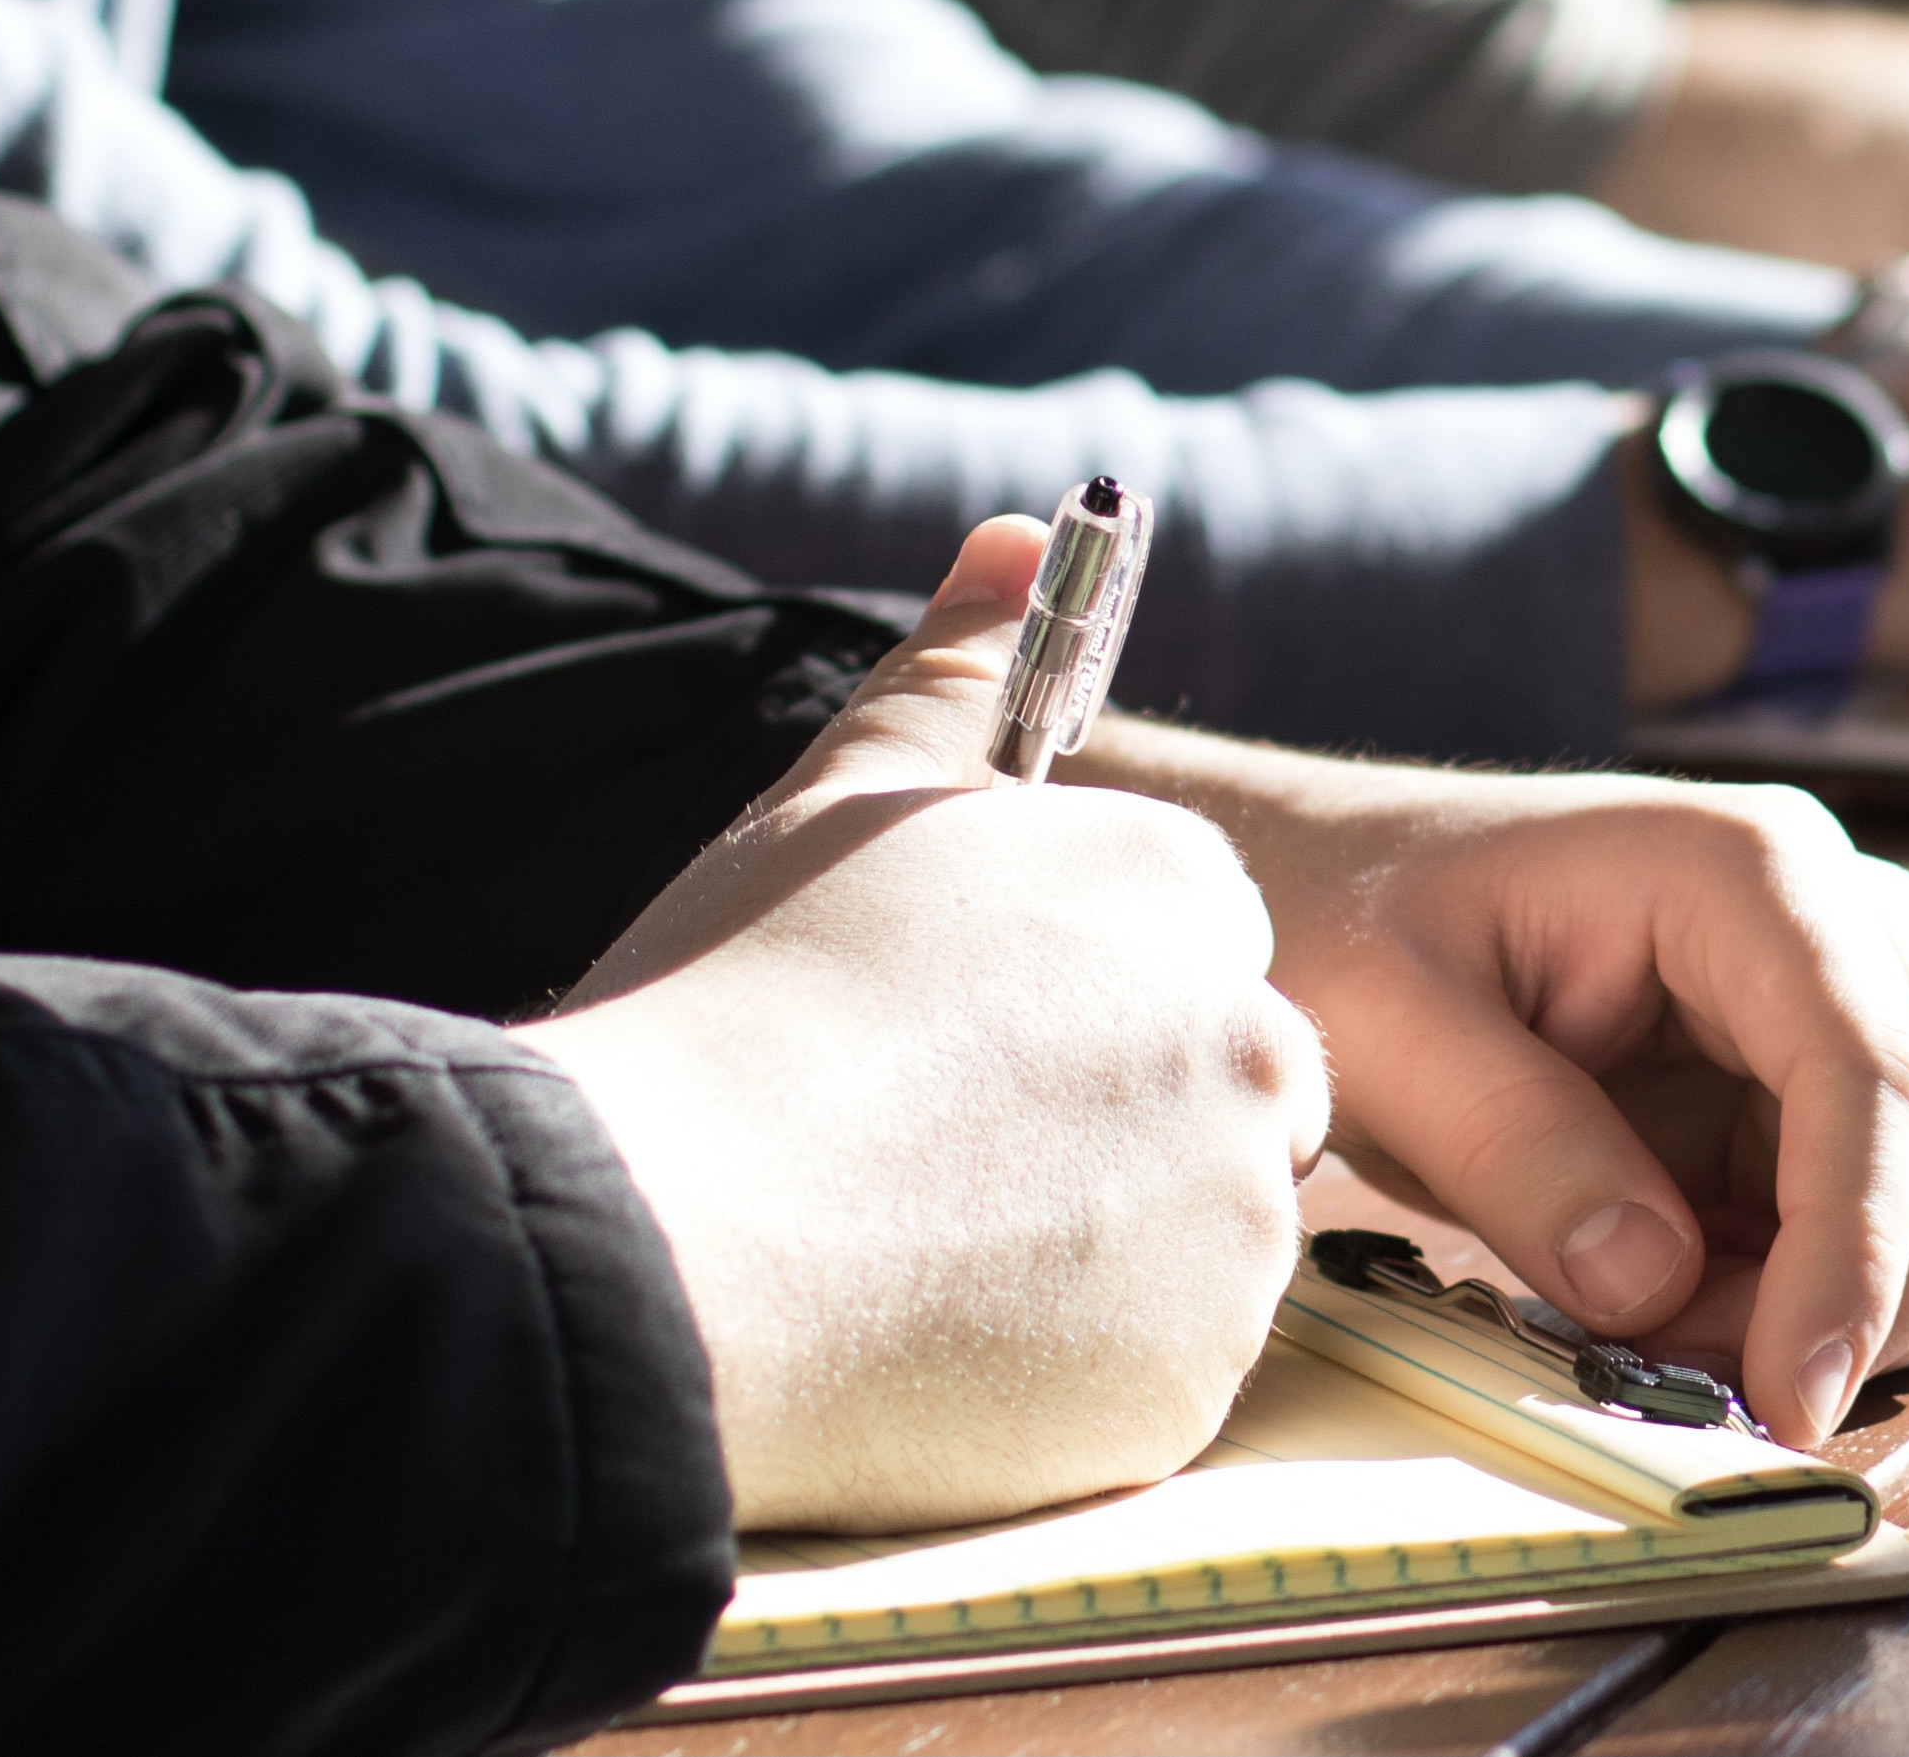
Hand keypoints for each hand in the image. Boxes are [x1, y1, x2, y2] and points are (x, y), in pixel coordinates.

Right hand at [526, 519, 1329, 1532]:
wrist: (663, 1238)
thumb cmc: (737, 1004)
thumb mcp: (844, 799)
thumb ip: (957, 671)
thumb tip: (1019, 535)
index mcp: (1175, 893)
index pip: (1191, 949)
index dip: (1068, 1006)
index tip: (959, 1049)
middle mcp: (1246, 1041)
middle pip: (1223, 1091)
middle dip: (1110, 1126)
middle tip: (934, 1158)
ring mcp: (1235, 1218)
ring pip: (1196, 1234)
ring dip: (1092, 1246)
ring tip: (913, 1243)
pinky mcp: (1198, 1373)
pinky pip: (1160, 1368)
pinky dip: (1073, 1365)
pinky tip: (935, 1336)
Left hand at [1073, 738, 1908, 1444]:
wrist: (1338, 888)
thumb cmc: (1351, 924)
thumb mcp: (1381, 1027)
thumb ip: (1515, 1146)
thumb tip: (1653, 1282)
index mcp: (1755, 872)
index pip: (1877, 1077)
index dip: (1855, 1255)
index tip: (1789, 1401)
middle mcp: (1855, 925)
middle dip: (1861, 1304)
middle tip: (1680, 1377)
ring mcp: (1869, 1007)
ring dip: (1853, 1317)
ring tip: (1663, 1328)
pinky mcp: (1847, 1095)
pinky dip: (1851, 1312)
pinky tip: (1713, 1312)